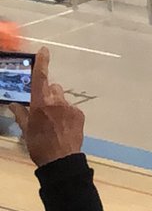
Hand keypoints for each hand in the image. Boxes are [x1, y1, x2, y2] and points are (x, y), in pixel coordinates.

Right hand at [10, 48, 84, 167]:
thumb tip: (13, 104)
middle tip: (43, 108)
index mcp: (40, 103)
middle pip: (52, 87)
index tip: (45, 50)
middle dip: (47, 93)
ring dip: (57, 103)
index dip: (42, 62)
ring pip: (62, 97)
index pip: (40, 78)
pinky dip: (66, 113)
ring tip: (53, 120)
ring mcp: (70, 108)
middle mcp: (56, 101)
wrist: (61, 160)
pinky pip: (71, 108)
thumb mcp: (25, 129)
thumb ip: (20, 114)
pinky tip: (63, 126)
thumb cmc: (39, 145)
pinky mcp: (79, 114)